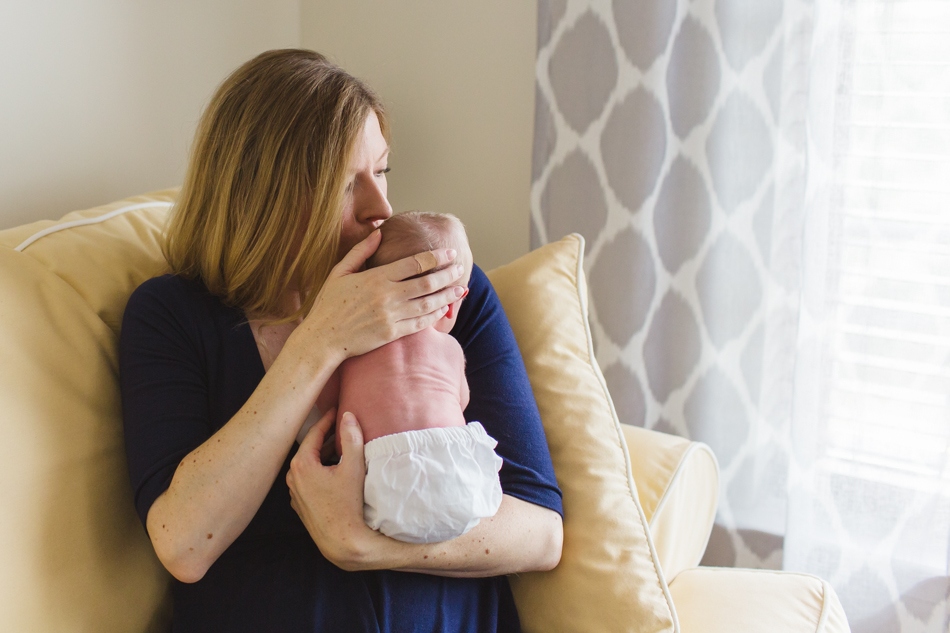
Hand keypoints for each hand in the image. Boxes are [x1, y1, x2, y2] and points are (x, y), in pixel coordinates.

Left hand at [286, 409, 385, 569]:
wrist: (342, 542)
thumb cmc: (348, 505)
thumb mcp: (353, 468)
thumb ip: (352, 439)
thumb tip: (349, 416)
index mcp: (302, 465)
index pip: (314, 433)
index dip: (327, 419)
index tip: (337, 409)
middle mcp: (293, 477)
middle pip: (311, 448)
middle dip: (328, 437)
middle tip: (342, 425)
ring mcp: (295, 493)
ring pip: (309, 465)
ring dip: (325, 455)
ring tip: (343, 447)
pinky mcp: (301, 504)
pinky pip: (309, 480)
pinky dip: (321, 471)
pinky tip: (336, 471)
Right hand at [295, 230, 465, 361]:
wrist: (322, 339)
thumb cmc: (329, 304)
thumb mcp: (340, 272)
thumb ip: (361, 252)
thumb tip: (379, 233)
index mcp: (376, 277)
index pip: (414, 263)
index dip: (436, 257)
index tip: (449, 253)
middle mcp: (387, 296)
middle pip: (427, 282)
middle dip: (447, 274)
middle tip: (460, 269)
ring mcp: (391, 316)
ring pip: (428, 303)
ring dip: (447, 295)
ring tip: (460, 289)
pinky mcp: (392, 334)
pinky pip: (420, 323)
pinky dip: (435, 315)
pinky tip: (444, 309)